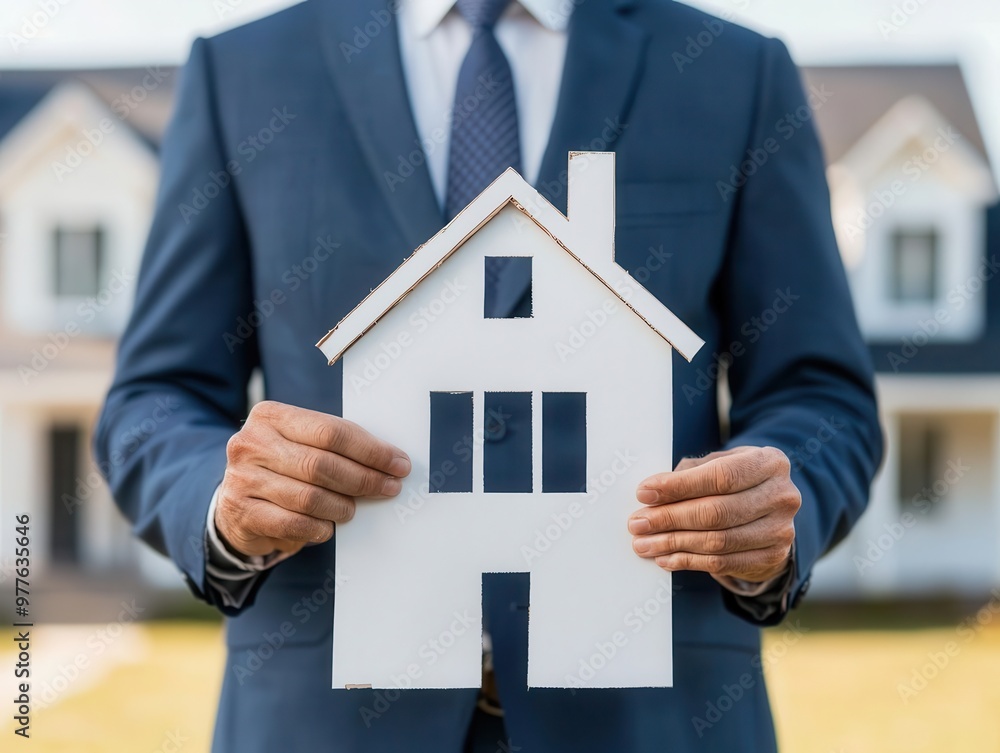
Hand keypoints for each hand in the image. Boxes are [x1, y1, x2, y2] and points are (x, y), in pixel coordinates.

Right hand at [216, 401, 410, 557]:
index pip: (332, 432)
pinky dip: (319, 527)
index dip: (370, 450)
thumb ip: (334, 446)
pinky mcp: (241, 511)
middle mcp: (251, 443)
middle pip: (322, 464)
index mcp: (271, 416)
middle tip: (388, 488)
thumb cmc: (282, 469)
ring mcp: (242, 478)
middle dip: (364, 479)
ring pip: (309, 497)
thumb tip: (389, 460)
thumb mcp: (301, 444)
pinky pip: (293, 523)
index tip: (398, 464)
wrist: (236, 503)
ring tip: (352, 509)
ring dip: (341, 506)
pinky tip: (327, 526)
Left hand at [628, 446, 798, 583]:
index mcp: (769, 463)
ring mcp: (781, 530)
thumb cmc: (737, 482)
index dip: (678, 486)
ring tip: (643, 543)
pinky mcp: (772, 558)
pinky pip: (721, 563)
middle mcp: (782, 496)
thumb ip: (691, 473)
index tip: (644, 493)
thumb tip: (653, 492)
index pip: (719, 476)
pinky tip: (665, 557)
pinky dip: (687, 561)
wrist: (771, 513)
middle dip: (669, 518)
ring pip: (716, 541)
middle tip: (637, 523)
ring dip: (673, 544)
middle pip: (716, 512)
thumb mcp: (720, 464)